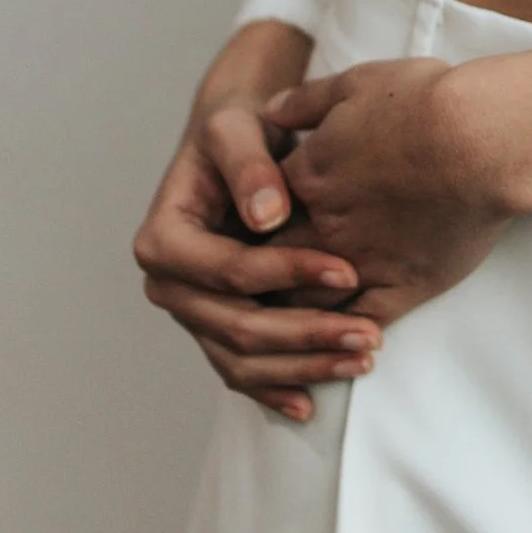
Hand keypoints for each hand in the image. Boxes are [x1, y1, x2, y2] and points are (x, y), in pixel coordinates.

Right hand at [133, 19, 383, 424]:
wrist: (236, 147)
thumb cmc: (236, 132)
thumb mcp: (236, 129)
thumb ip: (248, 165)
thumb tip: (267, 215)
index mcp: (163, 240)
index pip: (230, 272)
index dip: (287, 276)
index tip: (348, 270)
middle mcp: (168, 286)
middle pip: (237, 327)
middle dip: (306, 334)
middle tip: (368, 335)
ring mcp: (190, 313)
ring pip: (242, 360)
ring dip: (303, 366)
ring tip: (361, 359)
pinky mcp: (214, 328)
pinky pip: (242, 371)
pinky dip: (277, 387)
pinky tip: (313, 403)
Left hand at [263, 53, 528, 328]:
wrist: (483, 139)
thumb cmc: (424, 103)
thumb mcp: (355, 83)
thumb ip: (306, 101)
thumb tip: (270, 111)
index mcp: (308, 176)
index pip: (255, 211)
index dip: (248, 221)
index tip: (245, 230)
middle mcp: (326, 226)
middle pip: (270, 264)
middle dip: (257, 275)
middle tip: (251, 287)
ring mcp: (364, 261)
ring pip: (307, 303)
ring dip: (291, 312)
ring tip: (287, 320)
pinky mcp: (404, 286)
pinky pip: (361, 321)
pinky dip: (343, 333)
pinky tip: (341, 337)